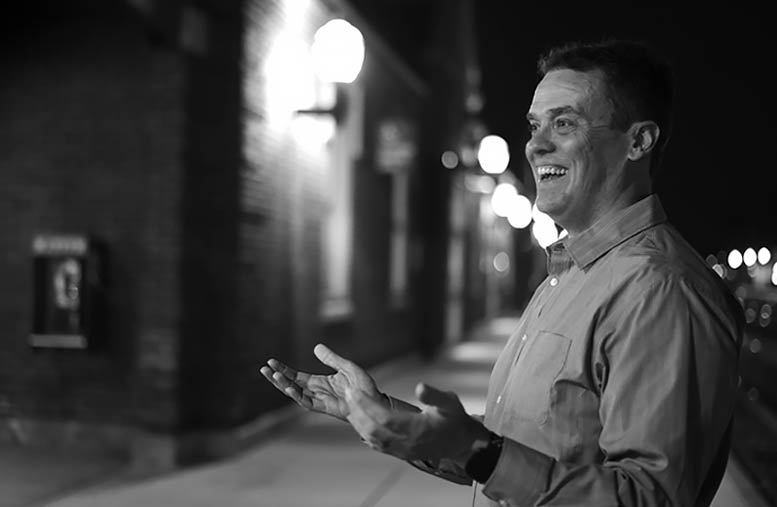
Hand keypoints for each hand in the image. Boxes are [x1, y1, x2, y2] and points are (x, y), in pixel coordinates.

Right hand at [260, 343, 384, 421]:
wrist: (373, 402)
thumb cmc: (363, 386)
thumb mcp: (346, 367)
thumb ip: (331, 359)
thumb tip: (316, 347)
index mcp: (320, 382)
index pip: (296, 375)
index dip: (284, 369)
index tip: (271, 362)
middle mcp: (316, 391)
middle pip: (291, 384)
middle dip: (277, 377)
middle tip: (263, 369)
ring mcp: (319, 400)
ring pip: (295, 393)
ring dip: (283, 385)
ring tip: (273, 375)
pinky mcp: (324, 407)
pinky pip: (306, 402)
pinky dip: (297, 395)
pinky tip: (289, 387)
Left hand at [345, 382, 487, 462]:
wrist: (462, 443)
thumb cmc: (455, 421)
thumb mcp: (450, 403)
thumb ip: (434, 396)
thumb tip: (420, 387)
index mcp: (417, 429)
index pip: (385, 418)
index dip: (367, 405)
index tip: (356, 391)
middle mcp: (407, 442)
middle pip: (374, 429)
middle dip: (358, 411)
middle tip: (348, 394)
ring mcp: (403, 449)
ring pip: (374, 438)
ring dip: (359, 422)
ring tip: (350, 405)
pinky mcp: (401, 452)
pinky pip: (378, 445)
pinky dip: (366, 433)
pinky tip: (359, 422)